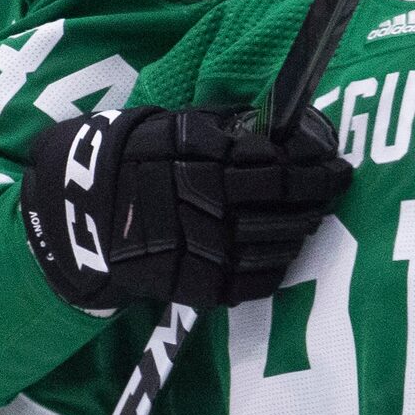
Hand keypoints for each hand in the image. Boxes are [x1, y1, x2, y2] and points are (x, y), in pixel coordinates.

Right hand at [21, 105, 348, 311]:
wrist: (76, 217)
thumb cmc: (133, 160)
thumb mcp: (172, 127)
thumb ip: (226, 129)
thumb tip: (286, 129)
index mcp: (198, 159)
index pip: (276, 164)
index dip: (315, 165)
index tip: (337, 162)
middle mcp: (201, 203)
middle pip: (283, 203)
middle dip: (319, 194)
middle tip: (337, 186)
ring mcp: (200, 249)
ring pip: (276, 242)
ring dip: (304, 228)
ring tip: (314, 216)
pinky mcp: (196, 286)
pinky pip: (255, 281)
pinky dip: (278, 265)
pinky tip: (286, 249)